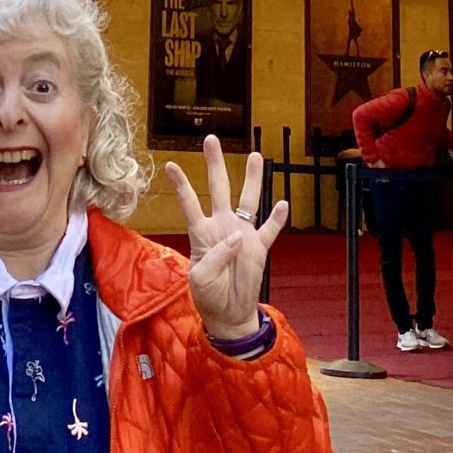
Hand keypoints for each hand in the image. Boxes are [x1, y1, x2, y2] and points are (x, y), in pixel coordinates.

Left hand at [165, 137, 285, 341]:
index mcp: (202, 232)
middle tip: (211, 139)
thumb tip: (237, 235)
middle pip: (219, 188)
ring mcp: (242, 233)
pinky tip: (282, 204)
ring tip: (256, 156)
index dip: (181, 185)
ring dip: (252, 179)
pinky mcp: (259, 247)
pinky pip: (270, 229)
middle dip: (216, 164)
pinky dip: (277, 218)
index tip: (170, 165)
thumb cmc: (208, 294)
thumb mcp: (201, 278)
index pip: (189, 204)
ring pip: (249, 200)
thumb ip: (217, 255)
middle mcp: (222, 225)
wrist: (228, 313)